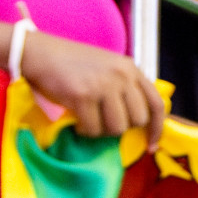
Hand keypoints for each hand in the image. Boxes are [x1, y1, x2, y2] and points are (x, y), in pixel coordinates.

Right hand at [19, 29, 165, 148]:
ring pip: (117, 128)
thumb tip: (136, 120)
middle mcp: (122, 76)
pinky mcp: (83, 96)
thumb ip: (125, 87)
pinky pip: (92, 129)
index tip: (151, 145)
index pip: (156, 103)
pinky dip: (84, 131)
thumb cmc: (72, 63)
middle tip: (104, 122)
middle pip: (138, 120)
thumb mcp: (109, 67)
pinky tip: (76, 122)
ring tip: (89, 121)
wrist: (41, 53)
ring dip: (102, 131)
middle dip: (122, 127)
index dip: (157, 128)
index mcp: (131, 68)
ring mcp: (104, 85)